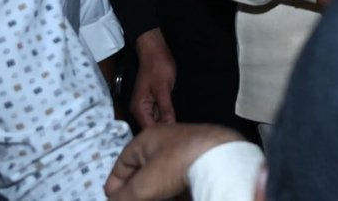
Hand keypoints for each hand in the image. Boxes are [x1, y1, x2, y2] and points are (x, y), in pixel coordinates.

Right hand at [104, 122, 243, 199]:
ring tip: (160, 198)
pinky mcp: (198, 166)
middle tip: (140, 200)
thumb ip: (124, 197)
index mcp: (145, 141)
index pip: (121, 165)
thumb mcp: (144, 185)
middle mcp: (163, 145)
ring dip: (156, 195)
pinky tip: (177, 196)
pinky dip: (174, 193)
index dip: (116, 187)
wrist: (221, 158)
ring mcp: (182, 156)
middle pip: (141, 176)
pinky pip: (178, 183)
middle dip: (138, 194)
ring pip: (160, 183)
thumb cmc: (178, 164)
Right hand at [130, 28, 176, 128]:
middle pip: (152, 127)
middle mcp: (140, 110)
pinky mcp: (152, 101)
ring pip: (156, 121)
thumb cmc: (158, 67)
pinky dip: (166, 115)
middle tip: (181, 131)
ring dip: (167, 122)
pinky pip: (158, 113)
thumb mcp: (163, 89)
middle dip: (165, 129)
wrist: (155, 51)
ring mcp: (145, 106)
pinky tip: (176, 116)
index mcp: (139, 108)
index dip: (162, 133)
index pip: (149, 129)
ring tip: (180, 127)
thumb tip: (170, 126)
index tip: (176, 135)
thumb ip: (165, 109)